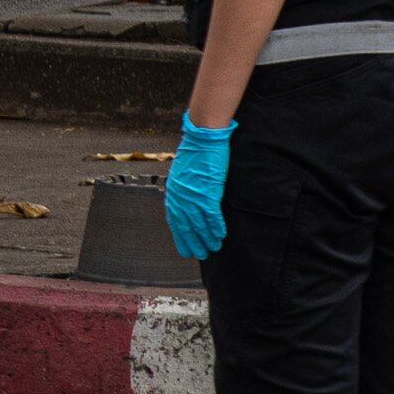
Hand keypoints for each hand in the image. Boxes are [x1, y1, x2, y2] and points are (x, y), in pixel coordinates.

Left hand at [163, 118, 234, 260]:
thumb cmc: (195, 154)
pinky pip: (212, 215)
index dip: (180, 236)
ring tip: (213, 248)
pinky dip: (216, 227)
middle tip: (200, 254)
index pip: (175, 221)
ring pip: (199, 224)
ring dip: (207, 238)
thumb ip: (183, 190)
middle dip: (193, 242)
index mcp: (174, 192)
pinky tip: (220, 235)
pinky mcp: (208, 192)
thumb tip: (187, 202)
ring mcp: (193, 196)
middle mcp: (181, 197)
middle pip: (186, 226)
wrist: (202, 139)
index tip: (186, 247)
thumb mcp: (183, 174)